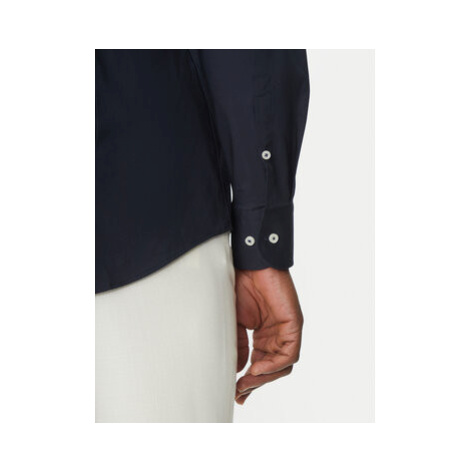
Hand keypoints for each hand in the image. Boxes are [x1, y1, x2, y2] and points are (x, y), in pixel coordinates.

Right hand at [235, 267, 302, 404]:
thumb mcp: (235, 322)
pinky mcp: (294, 324)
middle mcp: (276, 335)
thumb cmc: (241, 286)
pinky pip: (289, 353)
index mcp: (263, 335)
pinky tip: (256, 368)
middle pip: (272, 368)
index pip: (261, 364)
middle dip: (256, 383)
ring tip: (246, 382)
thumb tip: (236, 370)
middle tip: (240, 392)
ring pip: (282, 365)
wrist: (249, 264)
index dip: (249, 380)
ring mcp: (286, 330)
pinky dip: (274, 364)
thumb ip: (239, 346)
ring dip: (264, 377)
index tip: (236, 392)